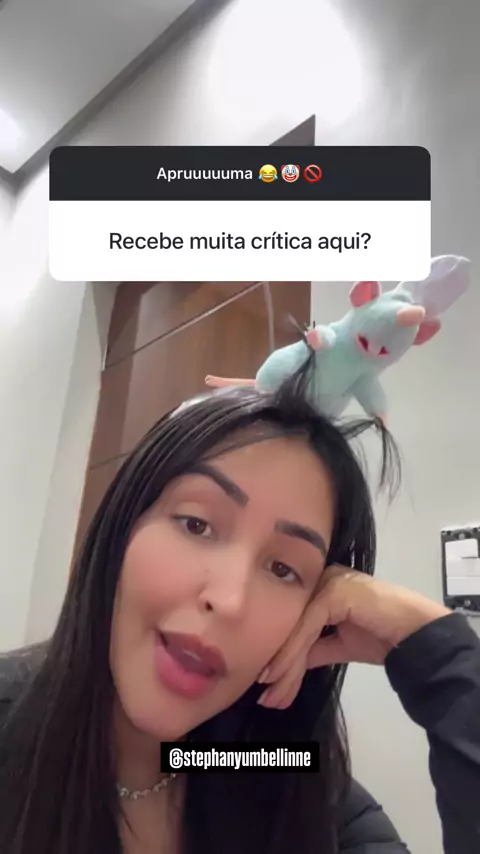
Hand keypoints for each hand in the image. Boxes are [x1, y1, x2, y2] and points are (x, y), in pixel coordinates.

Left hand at [257, 565, 450, 709]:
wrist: (417, 636)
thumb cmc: (383, 637)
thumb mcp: (339, 644)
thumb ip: (313, 649)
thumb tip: (284, 666)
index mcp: (320, 585)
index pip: (293, 621)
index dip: (279, 653)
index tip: (265, 683)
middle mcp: (320, 577)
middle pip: (291, 623)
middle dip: (278, 663)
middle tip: (265, 697)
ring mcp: (327, 581)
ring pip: (296, 627)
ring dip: (283, 665)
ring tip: (272, 695)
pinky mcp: (334, 591)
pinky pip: (307, 627)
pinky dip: (293, 655)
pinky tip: (281, 677)